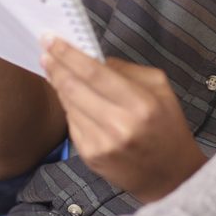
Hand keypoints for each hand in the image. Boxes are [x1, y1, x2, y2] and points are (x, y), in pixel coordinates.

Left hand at [41, 35, 206, 202]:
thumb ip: (128, 70)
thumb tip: (95, 57)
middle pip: (74, 87)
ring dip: (58, 84)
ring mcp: (101, 144)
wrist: (169, 175)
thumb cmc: (167, 127)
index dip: (69, 54)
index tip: (53, 40)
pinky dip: (68, 105)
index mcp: (140, 104)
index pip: (94, 72)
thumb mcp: (161, 89)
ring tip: (54, 69)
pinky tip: (70, 95)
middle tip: (46, 50)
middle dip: (56, 65)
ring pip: (68, 105)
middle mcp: (119, 126)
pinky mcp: (90, 157)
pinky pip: (71, 123)